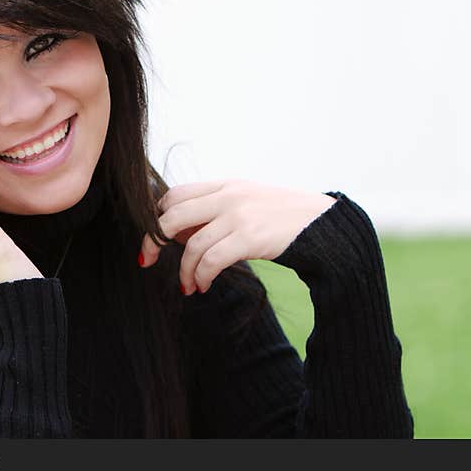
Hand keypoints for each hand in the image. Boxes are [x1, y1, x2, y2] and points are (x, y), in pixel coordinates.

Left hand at [139, 180, 336, 295]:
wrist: (324, 226)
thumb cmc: (285, 219)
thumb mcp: (249, 201)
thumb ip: (217, 209)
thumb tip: (180, 233)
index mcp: (226, 184)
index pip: (175, 193)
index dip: (158, 216)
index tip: (155, 238)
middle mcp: (229, 195)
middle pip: (172, 215)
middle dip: (153, 241)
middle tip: (147, 260)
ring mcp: (239, 215)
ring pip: (191, 245)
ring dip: (184, 271)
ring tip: (188, 286)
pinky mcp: (250, 237)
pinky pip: (211, 261)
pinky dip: (201, 277)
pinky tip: (203, 286)